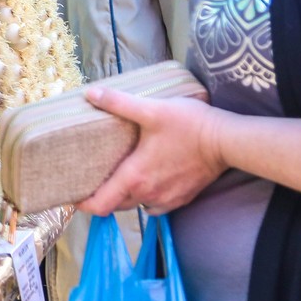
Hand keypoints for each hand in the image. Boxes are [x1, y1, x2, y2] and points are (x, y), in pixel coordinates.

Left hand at [78, 87, 229, 215]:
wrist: (227, 141)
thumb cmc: (189, 125)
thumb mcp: (151, 109)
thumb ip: (118, 103)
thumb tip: (91, 94)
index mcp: (135, 177)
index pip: (101, 204)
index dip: (83, 204)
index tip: (73, 195)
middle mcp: (149, 194)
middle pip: (116, 205)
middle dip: (102, 196)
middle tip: (92, 180)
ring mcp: (167, 199)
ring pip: (136, 206)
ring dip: (125, 198)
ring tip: (117, 179)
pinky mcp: (183, 198)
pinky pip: (156, 206)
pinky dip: (146, 198)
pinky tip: (147, 181)